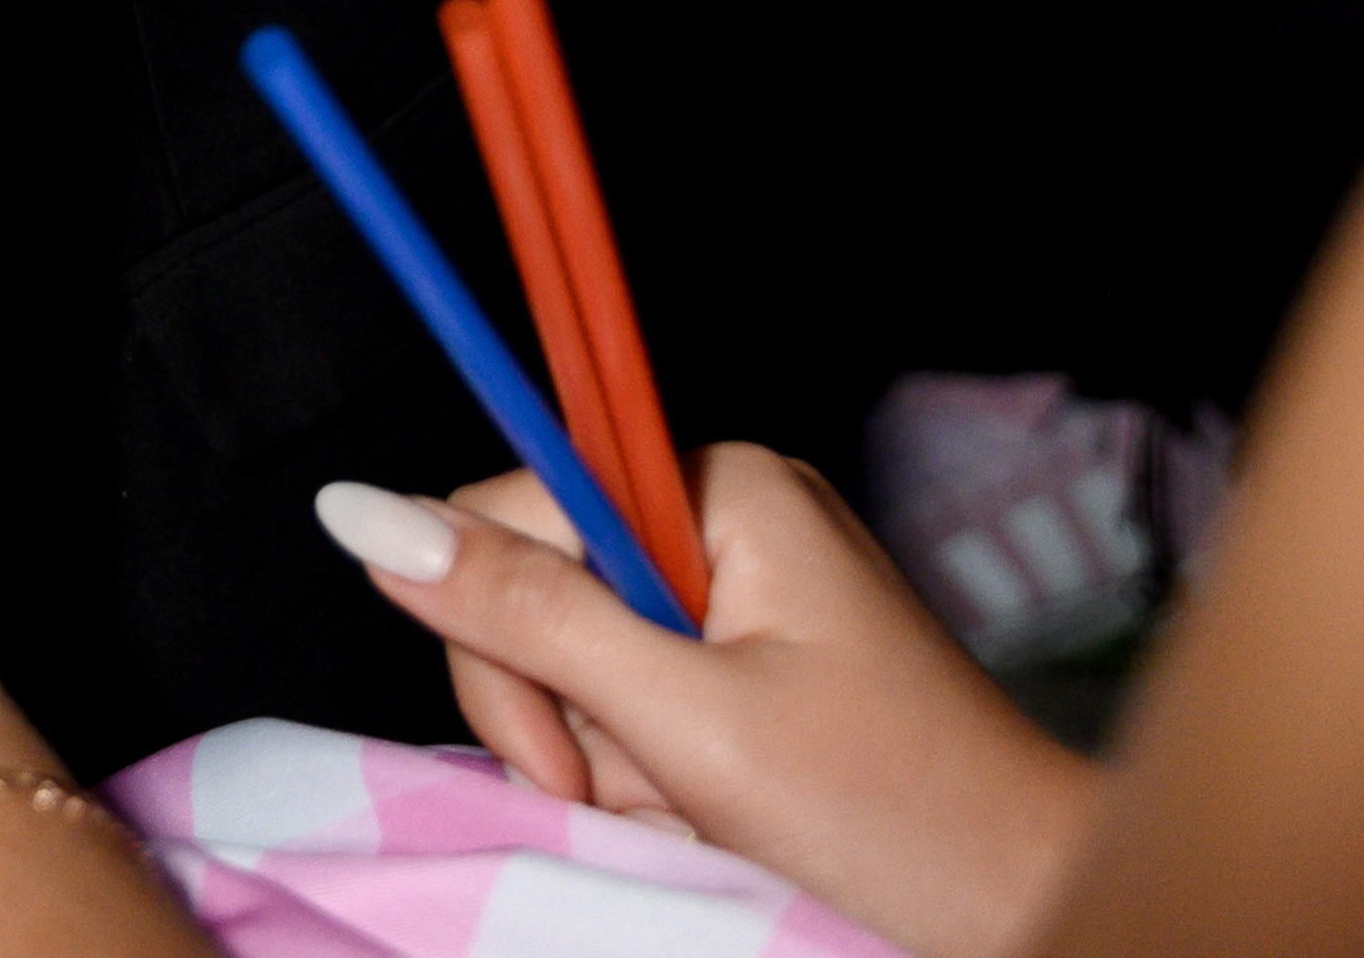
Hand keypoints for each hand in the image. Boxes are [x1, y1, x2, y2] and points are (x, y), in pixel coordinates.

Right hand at [322, 447, 1097, 957]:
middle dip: (572, 719)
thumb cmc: (892, 817)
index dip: (501, 633)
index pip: (513, 506)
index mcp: (718, 484)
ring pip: (580, 662)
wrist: (1029, 910)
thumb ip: (525, 617)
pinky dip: (653, 778)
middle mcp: (724, 510)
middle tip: (651, 801)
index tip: (559, 750)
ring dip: (615, 765)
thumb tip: (365, 514)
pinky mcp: (750, 657)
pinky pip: (637, 701)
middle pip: (539, 589)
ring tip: (706, 817)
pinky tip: (715, 817)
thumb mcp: (689, 725)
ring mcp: (742, 585)